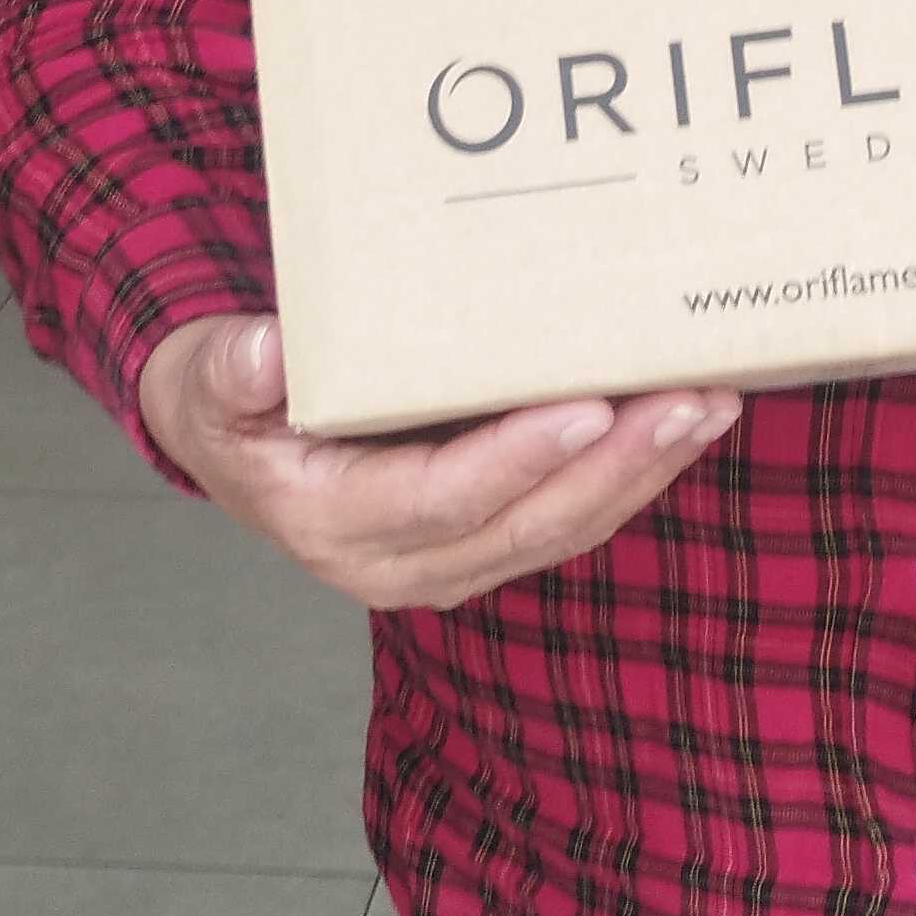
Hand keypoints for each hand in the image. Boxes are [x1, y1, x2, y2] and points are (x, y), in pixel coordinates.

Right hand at [137, 313, 741, 609]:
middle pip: (528, 522)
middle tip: (690, 397)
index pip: (442, 498)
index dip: (518, 457)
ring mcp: (450, 564)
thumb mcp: (205, 381)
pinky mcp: (485, 545)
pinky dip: (632, 473)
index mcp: (333, 524)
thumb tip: (261, 351)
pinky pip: (570, 518)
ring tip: (711, 404)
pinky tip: (684, 423)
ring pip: (565, 528)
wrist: (232, 450)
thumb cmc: (227, 405)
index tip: (589, 406)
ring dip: (645, 470)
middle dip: (619, 463)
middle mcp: (399, 564)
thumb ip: (227, 371)